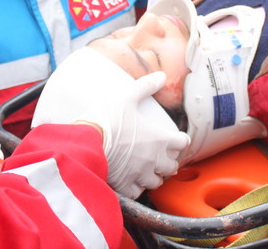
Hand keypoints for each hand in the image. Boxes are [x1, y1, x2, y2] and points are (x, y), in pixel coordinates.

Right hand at [79, 72, 190, 197]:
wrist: (85, 143)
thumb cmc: (107, 120)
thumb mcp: (126, 98)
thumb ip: (145, 87)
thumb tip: (160, 75)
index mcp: (159, 139)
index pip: (182, 143)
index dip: (179, 140)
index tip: (174, 139)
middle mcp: (154, 160)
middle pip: (172, 166)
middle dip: (169, 161)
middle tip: (160, 155)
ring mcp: (141, 175)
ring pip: (157, 181)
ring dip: (154, 175)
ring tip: (147, 169)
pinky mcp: (125, 186)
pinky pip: (138, 192)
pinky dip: (137, 188)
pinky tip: (131, 181)